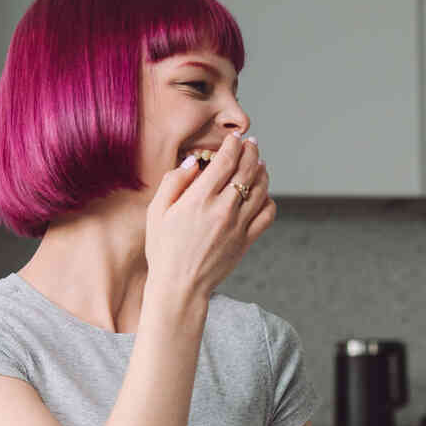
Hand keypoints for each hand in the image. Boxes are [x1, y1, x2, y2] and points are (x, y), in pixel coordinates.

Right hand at [144, 132, 274, 303]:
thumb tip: (194, 162)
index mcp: (198, 199)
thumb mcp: (156, 212)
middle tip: (251, 144)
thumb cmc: (163, 250)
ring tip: (259, 164)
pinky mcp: (246, 241)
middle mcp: (222, 209)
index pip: (226, 161)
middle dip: (251, 152)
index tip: (235, 138)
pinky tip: (262, 194)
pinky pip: (267, 214)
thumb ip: (174, 182)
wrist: (179, 287)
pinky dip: (268, 200)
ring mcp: (237, 226)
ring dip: (262, 172)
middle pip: (247, 170)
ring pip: (261, 189)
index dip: (234, 145)